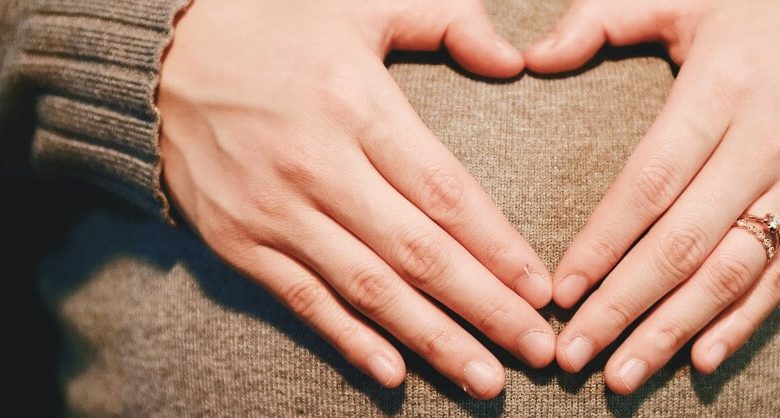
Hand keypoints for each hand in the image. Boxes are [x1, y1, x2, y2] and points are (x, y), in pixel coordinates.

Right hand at [159, 0, 554, 398]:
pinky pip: (303, 301)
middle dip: (485, 308)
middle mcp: (318, 166)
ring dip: (432, 340)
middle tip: (537, 352)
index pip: (445, 192)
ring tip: (485, 380)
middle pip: (418, 253)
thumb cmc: (271, 30)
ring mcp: (275, 212)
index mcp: (356, 106)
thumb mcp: (357, 4)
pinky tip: (394, 374)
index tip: (540, 290)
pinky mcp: (240, 242)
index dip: (499, 247)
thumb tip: (511, 59)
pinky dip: (349, 340)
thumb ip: (443, 20)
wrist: (160, 61)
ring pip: (368, 289)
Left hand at [525, 0, 779, 393]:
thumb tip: (529, 57)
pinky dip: (745, 320)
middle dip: (625, 306)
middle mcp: (766, 144)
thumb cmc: (749, 5)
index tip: (559, 292)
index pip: (650, 183)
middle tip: (575, 356)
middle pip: (684, 242)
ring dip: (675, 330)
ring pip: (734, 271)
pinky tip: (701, 357)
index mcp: (722, 91)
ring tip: (623, 374)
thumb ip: (603, 20)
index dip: (603, 242)